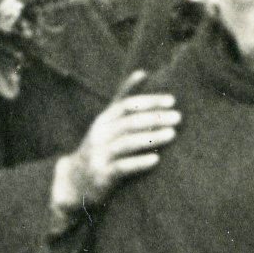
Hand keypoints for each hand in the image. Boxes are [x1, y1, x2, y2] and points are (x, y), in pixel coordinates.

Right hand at [51, 91, 180, 220]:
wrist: (75, 180)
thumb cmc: (100, 147)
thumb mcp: (107, 122)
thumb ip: (122, 99)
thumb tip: (142, 72)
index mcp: (104, 119)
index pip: (127, 104)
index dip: (149, 101)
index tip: (171, 100)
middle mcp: (100, 134)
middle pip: (129, 122)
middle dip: (154, 118)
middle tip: (178, 117)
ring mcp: (99, 154)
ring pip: (126, 143)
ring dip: (150, 138)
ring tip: (172, 134)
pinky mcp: (101, 175)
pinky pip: (121, 167)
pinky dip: (138, 162)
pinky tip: (155, 160)